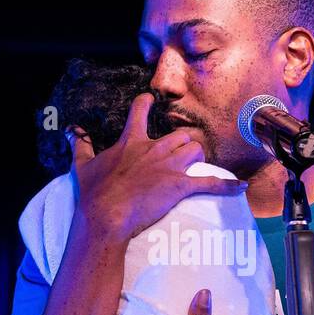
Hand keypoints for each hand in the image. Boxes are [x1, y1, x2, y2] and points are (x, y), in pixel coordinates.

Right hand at [69, 93, 247, 242]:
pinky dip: (227, 185)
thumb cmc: (94, 193)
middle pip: (180, 134)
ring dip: (197, 157)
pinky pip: (210, 182)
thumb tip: (73, 132)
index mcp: (131, 142)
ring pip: (195, 149)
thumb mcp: (82, 167)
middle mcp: (154, 149)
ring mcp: (169, 166)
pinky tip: (240, 187)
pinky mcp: (180, 185)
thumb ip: (81, 146)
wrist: (105, 215)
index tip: (151, 99)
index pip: (141, 111)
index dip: (148, 104)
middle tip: (181, 153)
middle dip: (183, 142)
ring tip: (197, 166)